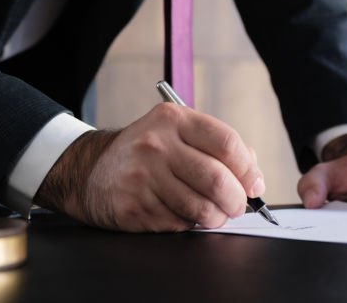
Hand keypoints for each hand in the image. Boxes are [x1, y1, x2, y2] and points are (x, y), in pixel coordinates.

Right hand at [35, 103, 264, 231]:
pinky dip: (189, 225)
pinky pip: (179, 224)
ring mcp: (143, 178)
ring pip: (201, 208)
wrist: (91, 172)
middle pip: (217, 179)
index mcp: (173, 120)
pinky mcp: (134, 208)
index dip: (248, 169)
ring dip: (216, 218)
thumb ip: (217, 147)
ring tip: (214, 214)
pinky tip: (182, 214)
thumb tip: (254, 177)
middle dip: (237, 200)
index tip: (254, 184)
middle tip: (238, 206)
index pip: (226, 143)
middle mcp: (157, 145)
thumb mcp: (177, 133)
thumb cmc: (146, 154)